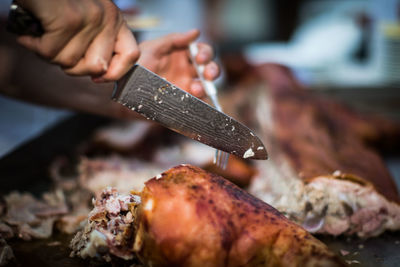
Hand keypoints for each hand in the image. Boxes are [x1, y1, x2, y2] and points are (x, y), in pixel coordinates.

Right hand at [15, 0, 139, 81]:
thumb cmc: (54, 3)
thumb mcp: (85, 21)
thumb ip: (97, 45)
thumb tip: (100, 74)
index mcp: (115, 19)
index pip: (131, 55)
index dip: (114, 73)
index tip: (96, 77)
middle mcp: (107, 16)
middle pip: (98, 68)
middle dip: (72, 66)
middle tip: (58, 47)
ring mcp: (90, 17)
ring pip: (70, 63)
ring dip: (49, 53)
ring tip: (43, 34)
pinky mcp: (68, 19)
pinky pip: (51, 53)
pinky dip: (34, 46)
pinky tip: (30, 34)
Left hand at [138, 29, 219, 97]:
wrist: (124, 93)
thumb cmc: (136, 68)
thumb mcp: (151, 49)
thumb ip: (173, 39)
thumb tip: (195, 33)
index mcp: (182, 56)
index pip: (202, 52)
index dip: (205, 53)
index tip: (199, 58)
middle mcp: (188, 72)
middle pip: (209, 69)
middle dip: (212, 70)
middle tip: (207, 74)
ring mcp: (186, 89)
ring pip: (206, 87)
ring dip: (206, 87)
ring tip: (195, 89)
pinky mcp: (183, 104)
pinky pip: (198, 104)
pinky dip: (201, 103)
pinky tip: (194, 101)